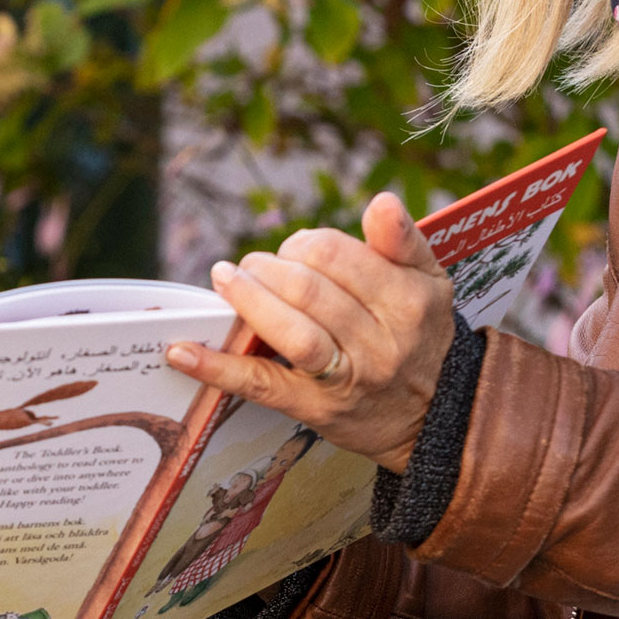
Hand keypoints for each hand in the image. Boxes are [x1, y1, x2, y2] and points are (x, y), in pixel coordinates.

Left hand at [165, 193, 455, 472]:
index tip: (294, 250)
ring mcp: (347, 378)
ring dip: (247, 300)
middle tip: (256, 266)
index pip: (336, 255)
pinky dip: (217, 368)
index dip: (302, 244)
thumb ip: (403, 240)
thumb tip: (381, 202)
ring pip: (290, 332)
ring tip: (225, 280)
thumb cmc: (422, 336)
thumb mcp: (430, 283)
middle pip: (308, 289)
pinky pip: (262, 385)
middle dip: (270, 268)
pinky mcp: (316, 409)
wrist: (437, 417)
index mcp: (406, 301)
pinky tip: (182, 351)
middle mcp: (380, 341)